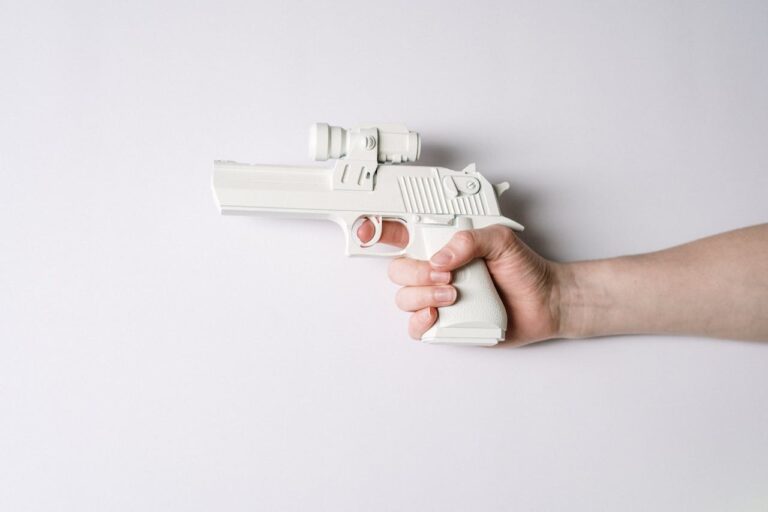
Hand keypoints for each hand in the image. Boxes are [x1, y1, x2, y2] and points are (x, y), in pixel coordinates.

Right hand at [358, 221, 563, 345]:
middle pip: (398, 270)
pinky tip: (437, 314)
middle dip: (414, 272)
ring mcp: (438, 299)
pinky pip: (415, 327)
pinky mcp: (444, 325)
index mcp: (444, 247)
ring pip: (404, 298)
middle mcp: (436, 272)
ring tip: (452, 295)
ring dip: (422, 296)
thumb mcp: (502, 240)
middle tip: (443, 274)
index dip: (380, 231)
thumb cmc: (525, 270)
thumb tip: (441, 256)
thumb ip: (470, 239)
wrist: (545, 302)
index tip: (369, 230)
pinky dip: (420, 321)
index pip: (404, 235)